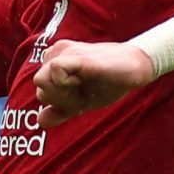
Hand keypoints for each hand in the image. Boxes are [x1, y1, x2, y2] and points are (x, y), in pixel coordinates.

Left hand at [32, 39, 155, 128]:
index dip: (59, 101)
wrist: (134, 70)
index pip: (41, 91)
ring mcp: (65, 52)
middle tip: (83, 91)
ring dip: (63, 92)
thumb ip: (60, 110)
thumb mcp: (81, 102)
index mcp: (55, 64)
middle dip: (60, 98)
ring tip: (84, 84)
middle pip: (39, 87)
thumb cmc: (109, 83)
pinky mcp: (76, 55)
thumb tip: (41, 122)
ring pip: (42, 80)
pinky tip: (84, 80)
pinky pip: (55, 70)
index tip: (80, 95)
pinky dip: (66, 83)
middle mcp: (56, 54)